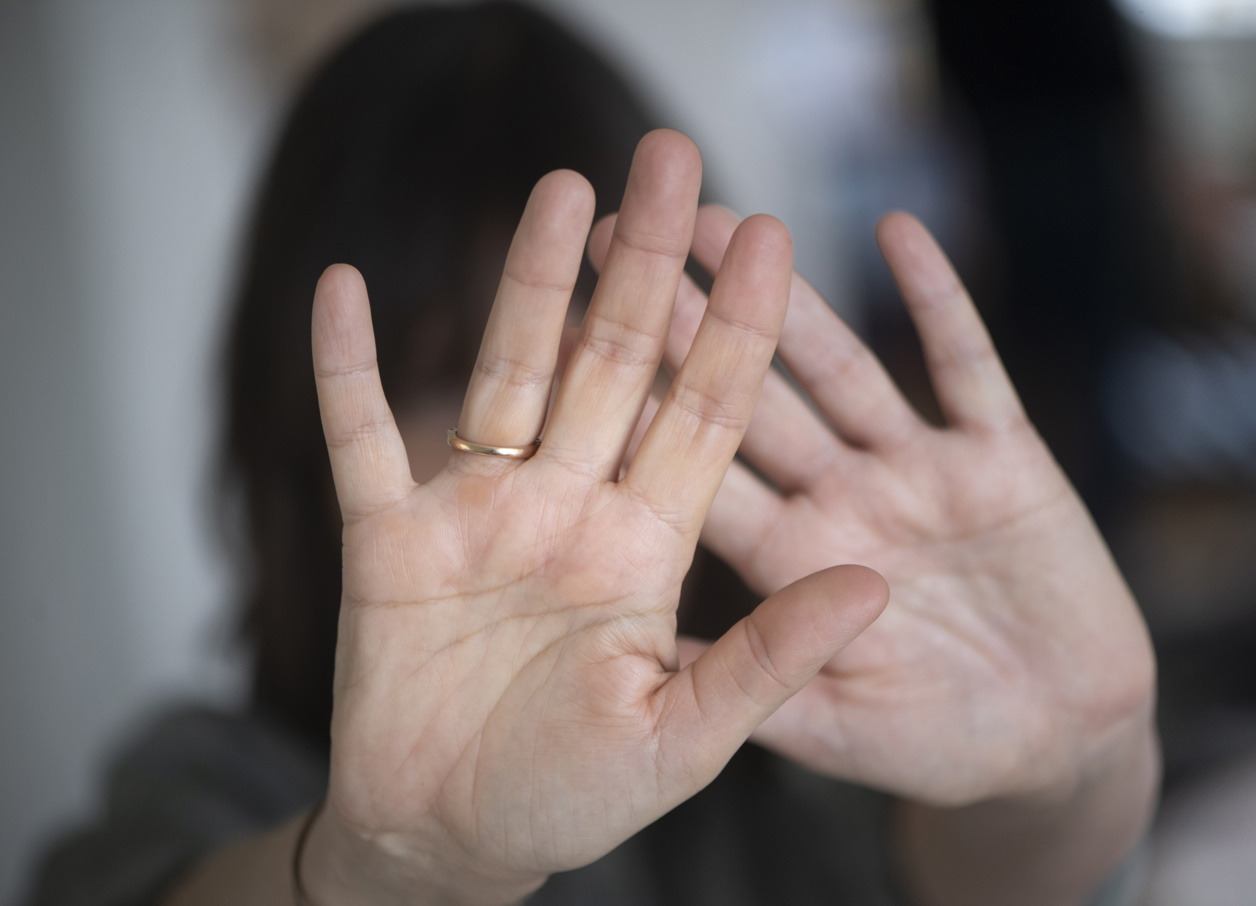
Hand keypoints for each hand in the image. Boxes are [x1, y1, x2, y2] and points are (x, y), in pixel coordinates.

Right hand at [301, 133, 887, 904]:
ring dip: (526, 283)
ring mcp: (478, 514)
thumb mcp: (687, 736)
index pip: (704, 413)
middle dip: (645, 264)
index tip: (772, 236)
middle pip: (614, 363)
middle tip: (672, 156)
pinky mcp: (386, 538)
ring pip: (507, 373)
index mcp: (649, 547)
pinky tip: (341, 291)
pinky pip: (360, 438)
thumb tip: (876, 584)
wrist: (453, 839)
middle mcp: (571, 508)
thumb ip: (773, 657)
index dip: (737, 326)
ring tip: (558, 188)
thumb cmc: (574, 797)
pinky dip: (346, 371)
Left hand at [590, 205, 1153, 809]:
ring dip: (793, 296)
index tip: (574, 336)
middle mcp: (841, 496)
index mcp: (788, 556)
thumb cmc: (937, 745)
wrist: (1057, 742)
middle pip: (751, 396)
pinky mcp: (1003, 459)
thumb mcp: (834, 730)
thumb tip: (643, 640)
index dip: (639, 406)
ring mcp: (919, 471)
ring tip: (732, 218)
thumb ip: (752, 679)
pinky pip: (968, 370)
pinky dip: (940, 306)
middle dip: (690, 320)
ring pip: (842, 367)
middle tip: (618, 238)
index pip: (697, 468)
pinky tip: (899, 235)